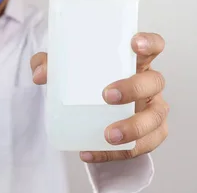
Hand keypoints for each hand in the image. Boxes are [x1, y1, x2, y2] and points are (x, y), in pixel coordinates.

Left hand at [30, 32, 167, 162]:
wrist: (94, 115)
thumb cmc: (89, 83)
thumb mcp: (68, 70)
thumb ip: (51, 65)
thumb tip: (40, 74)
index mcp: (135, 62)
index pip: (153, 45)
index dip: (149, 42)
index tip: (134, 44)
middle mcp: (149, 84)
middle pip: (155, 81)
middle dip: (133, 88)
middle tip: (107, 95)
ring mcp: (153, 109)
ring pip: (156, 117)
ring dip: (134, 127)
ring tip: (108, 135)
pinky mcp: (151, 135)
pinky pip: (142, 146)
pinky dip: (117, 153)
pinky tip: (91, 152)